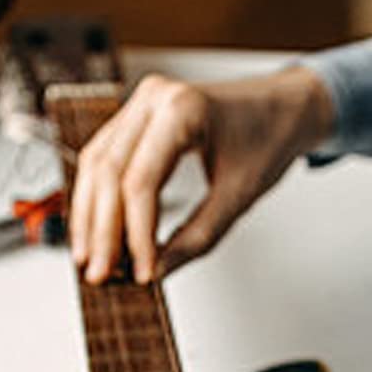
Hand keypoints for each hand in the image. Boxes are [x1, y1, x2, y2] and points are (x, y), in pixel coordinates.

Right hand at [68, 64, 334, 283]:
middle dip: (102, 230)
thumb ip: (198, 236)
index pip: (141, 181)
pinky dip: (97, 196)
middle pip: (108, 172)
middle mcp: (154, 98)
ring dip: (89, 216)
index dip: (135, 233)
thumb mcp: (240, 195)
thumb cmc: (269, 136)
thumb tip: (159, 269)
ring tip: (90, 259)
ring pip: (95, 164)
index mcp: (184, 109)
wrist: (282, 107)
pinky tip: (95, 229)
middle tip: (100, 273)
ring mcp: (141, 103)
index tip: (140, 271)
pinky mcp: (136, 116)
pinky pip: (103, 157)